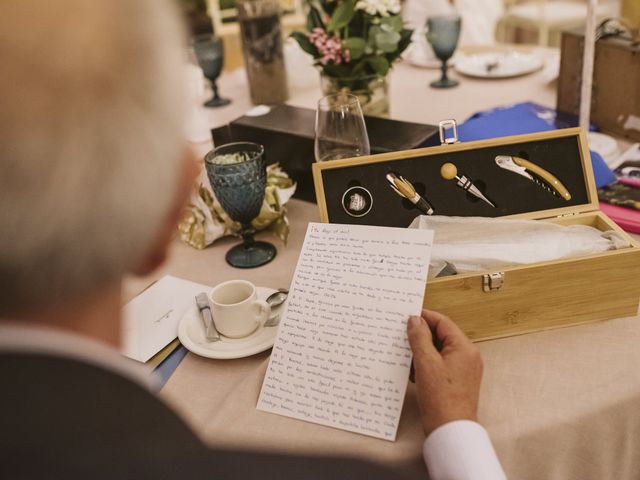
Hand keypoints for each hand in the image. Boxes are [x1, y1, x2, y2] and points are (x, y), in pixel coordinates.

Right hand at [407, 309, 482, 436]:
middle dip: (421, 336)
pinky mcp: (457, 381)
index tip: (408, 316)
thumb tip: (415, 320)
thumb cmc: (442, 399)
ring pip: (440, 351)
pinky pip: (440, 365)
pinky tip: (413, 372)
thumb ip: (419, 338)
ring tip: (406, 357)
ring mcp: (464, 370)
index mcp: (464, 348)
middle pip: (442, 336)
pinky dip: (427, 365)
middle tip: (403, 336)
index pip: (443, 322)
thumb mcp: (425, 363)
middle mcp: (468, 356)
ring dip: (422, 352)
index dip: (425, 317)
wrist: (450, 430)